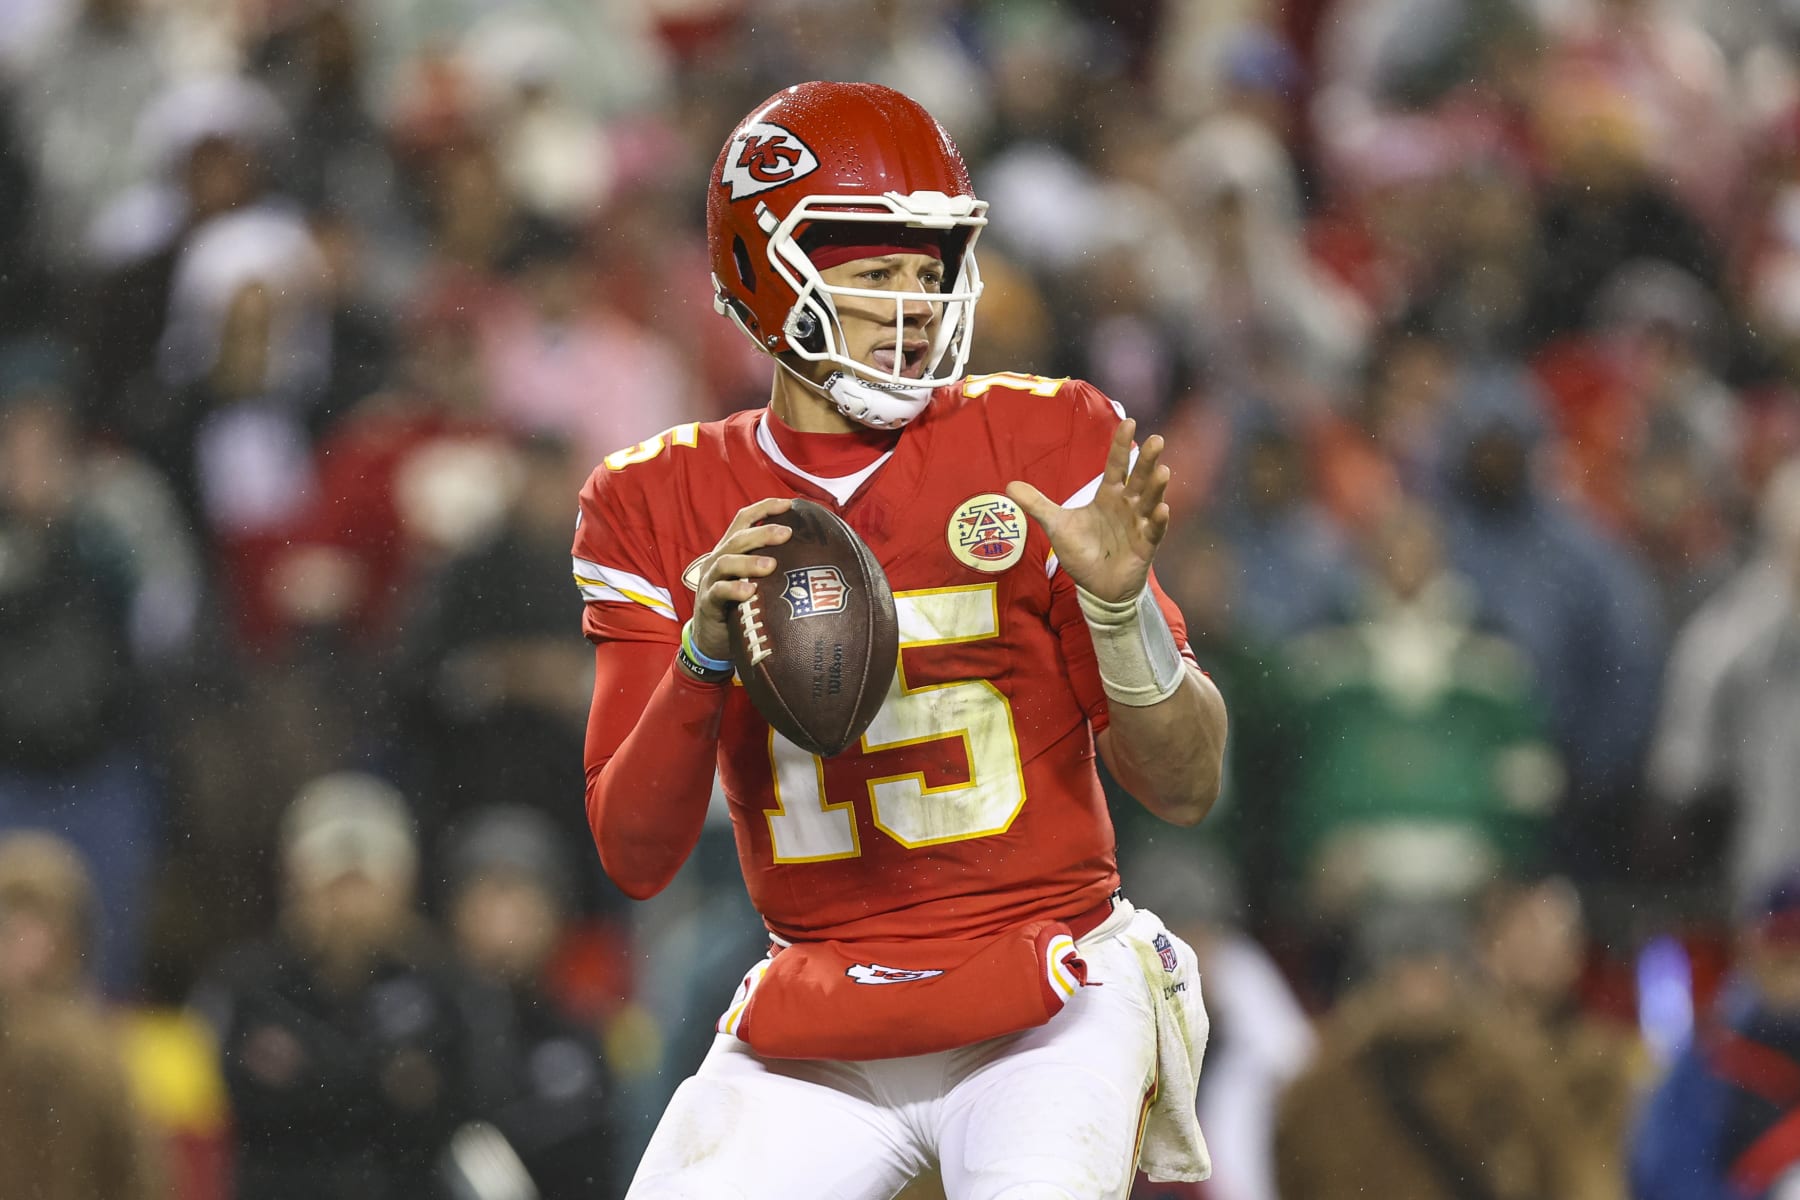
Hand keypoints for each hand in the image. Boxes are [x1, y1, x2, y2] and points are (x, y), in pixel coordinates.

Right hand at [690, 496, 794, 660]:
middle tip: (787, 534)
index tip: (789, 503)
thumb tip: (817, 560)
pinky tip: (750, 592)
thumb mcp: (756, 581)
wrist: (711, 639)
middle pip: (738, 538)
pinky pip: (719, 592)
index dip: (764, 508)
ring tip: (772, 565)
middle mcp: (718, 559)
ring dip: (749, 561)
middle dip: (762, 533)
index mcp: (731, 549)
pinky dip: (734, 589)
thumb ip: (775, 567)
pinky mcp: (707, 602)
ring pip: (726, 562)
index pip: (744, 519)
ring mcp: (710, 579)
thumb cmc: (741, 606)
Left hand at [1006, 418, 1168, 603]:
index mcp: (1108, 496)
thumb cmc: (1083, 551)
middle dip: (1147, 460)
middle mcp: (1127, 505)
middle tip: (1156, 439)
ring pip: (1150, 501)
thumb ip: (1036, 504)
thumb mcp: (1056, 525)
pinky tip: (1162, 510)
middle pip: (1138, 478)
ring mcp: (1138, 524)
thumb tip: (1008, 485)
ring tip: (1162, 470)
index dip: (1121, 444)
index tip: (1129, 421)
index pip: (1116, 465)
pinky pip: (1154, 531)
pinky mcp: (1145, 546)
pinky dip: (1158, 521)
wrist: (1096, 586)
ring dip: (1156, 487)